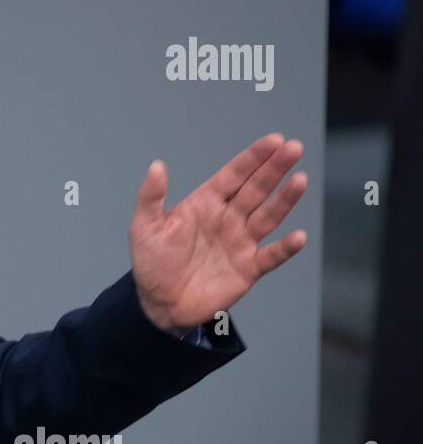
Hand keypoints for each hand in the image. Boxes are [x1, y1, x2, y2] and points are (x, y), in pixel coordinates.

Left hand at [128, 133, 306, 333]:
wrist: (159, 303)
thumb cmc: (151, 262)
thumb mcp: (144, 227)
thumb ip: (151, 197)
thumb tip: (156, 166)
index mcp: (206, 204)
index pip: (234, 175)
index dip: (253, 158)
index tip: (274, 140)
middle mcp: (228, 218)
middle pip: (256, 189)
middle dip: (274, 169)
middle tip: (293, 148)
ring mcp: (240, 242)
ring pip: (268, 216)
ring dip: (285, 199)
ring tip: (300, 180)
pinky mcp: (248, 268)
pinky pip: (271, 256)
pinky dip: (285, 248)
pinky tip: (297, 237)